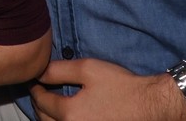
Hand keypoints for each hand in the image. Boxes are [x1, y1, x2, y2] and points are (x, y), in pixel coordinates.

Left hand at [30, 58, 185, 120]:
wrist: (151, 107)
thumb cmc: (122, 86)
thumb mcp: (89, 69)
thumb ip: (59, 70)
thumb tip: (39, 72)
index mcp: (70, 113)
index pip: (42, 101)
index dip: (36, 89)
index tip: (35, 82)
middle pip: (45, 120)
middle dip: (40, 105)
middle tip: (40, 93)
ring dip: (49, 118)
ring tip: (50, 106)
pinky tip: (69, 116)